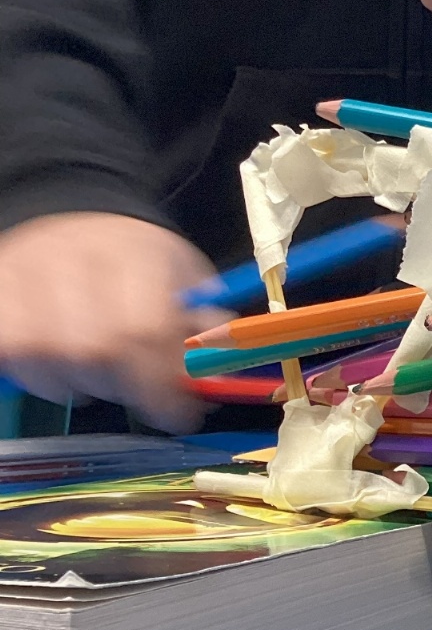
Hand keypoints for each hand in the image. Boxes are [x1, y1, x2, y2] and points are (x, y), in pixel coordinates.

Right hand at [0, 214, 220, 432]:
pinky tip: (61, 367)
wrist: (80, 216)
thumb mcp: (190, 283)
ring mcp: (25, 273)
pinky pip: (11, 351)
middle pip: (90, 348)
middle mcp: (73, 258)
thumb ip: (206, 331)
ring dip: (78, 384)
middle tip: (139, 391)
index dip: (161, 383)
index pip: (143, 328)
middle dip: (123, 386)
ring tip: (98, 372)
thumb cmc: (143, 260)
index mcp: (135, 254)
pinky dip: (36, 374)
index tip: (178, 413)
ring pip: (44, 357)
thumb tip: (213, 378)